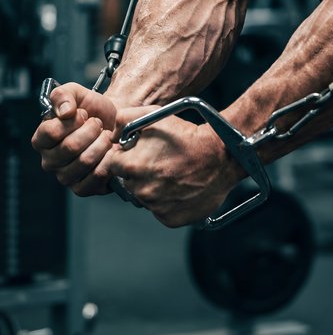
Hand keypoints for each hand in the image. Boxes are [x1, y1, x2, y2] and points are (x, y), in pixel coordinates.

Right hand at [31, 83, 117, 195]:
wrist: (115, 124)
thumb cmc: (93, 111)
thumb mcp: (77, 94)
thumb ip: (63, 95)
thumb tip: (64, 112)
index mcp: (41, 139)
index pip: (50, 132)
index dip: (72, 121)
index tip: (84, 114)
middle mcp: (49, 161)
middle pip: (70, 147)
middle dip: (91, 130)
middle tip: (98, 124)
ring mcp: (65, 177)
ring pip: (85, 161)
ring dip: (102, 143)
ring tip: (106, 135)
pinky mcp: (82, 188)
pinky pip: (97, 176)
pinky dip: (109, 159)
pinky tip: (111, 150)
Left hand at [109, 111, 238, 226]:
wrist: (220, 156)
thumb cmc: (187, 135)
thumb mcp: (154, 115)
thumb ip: (124, 119)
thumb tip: (111, 134)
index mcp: (132, 166)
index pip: (114, 165)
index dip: (126, 157)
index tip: (140, 154)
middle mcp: (141, 190)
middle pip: (128, 183)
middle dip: (138, 173)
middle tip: (159, 163)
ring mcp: (156, 207)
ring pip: (145, 198)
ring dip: (153, 187)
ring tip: (172, 173)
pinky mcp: (170, 219)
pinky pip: (160, 211)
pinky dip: (166, 201)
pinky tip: (179, 186)